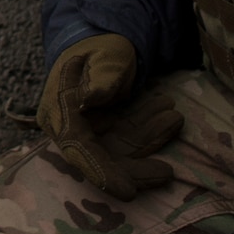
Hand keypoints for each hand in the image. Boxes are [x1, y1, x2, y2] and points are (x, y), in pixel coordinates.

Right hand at [36, 34, 180, 199]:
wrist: (104, 43)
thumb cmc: (99, 47)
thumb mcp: (103, 55)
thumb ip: (99, 76)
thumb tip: (89, 99)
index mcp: (58, 110)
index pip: (76, 148)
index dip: (100, 171)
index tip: (128, 191)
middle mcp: (71, 128)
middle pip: (101, 161)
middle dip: (135, 169)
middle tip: (167, 171)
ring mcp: (93, 134)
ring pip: (122, 154)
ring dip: (150, 142)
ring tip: (174, 117)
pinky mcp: (111, 134)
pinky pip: (133, 143)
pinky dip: (153, 134)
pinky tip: (171, 118)